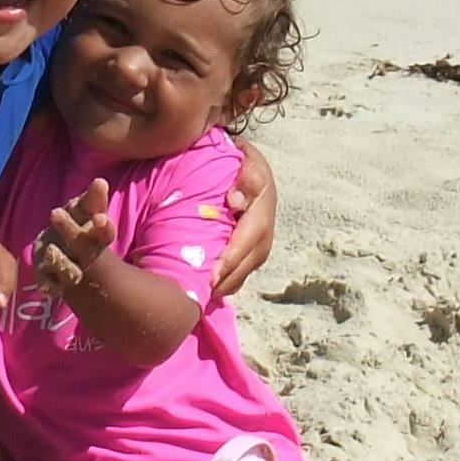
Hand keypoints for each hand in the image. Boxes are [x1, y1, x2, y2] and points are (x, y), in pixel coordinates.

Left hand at [35, 182, 117, 296]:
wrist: (66, 252)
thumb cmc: (80, 224)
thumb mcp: (87, 210)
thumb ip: (93, 198)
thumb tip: (101, 181)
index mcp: (98, 237)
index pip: (104, 232)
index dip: (103, 227)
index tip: (99, 218)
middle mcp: (87, 255)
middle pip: (84, 248)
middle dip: (71, 231)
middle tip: (55, 212)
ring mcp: (72, 270)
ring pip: (70, 271)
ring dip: (61, 261)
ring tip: (50, 249)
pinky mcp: (54, 280)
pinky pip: (53, 286)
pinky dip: (49, 286)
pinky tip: (44, 287)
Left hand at [209, 141, 278, 298]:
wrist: (251, 173)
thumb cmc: (244, 166)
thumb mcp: (249, 162)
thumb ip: (247, 177)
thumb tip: (235, 201)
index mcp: (261, 216)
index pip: (245, 244)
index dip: (228, 262)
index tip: (210, 276)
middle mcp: (263, 238)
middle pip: (242, 267)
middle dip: (221, 283)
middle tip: (196, 295)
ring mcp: (258, 250)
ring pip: (239, 276)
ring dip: (220, 288)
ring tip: (196, 298)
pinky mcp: (251, 258)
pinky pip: (236, 277)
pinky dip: (221, 286)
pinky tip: (202, 292)